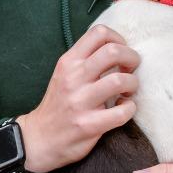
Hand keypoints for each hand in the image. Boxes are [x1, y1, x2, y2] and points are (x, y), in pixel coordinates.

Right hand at [16, 25, 139, 172]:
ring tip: (128, 92)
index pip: (99, 33)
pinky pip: (121, 112)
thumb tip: (118, 49)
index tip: (122, 53)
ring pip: (120, 80)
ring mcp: (80, 102)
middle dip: (132, 58)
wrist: (39, 138)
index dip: (119, 39)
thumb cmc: (59, 104)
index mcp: (69, 62)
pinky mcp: (89, 125)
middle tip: (131, 70)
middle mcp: (73, 77)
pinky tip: (124, 109)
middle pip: (113, 51)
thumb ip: (86, 60)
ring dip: (133, 85)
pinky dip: (130, 109)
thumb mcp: (65, 74)